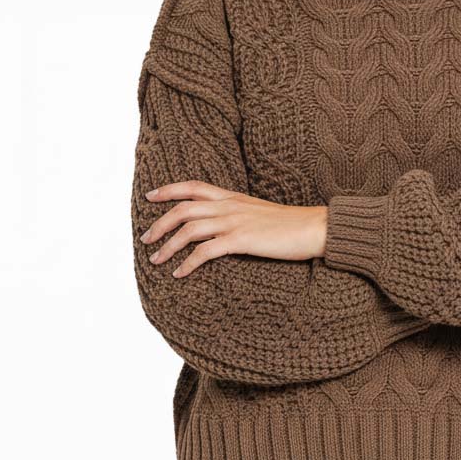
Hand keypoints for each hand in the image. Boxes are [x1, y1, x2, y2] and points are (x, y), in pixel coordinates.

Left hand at [140, 181, 327, 276]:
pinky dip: (188, 263)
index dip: (169, 190)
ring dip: (167, 245)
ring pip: (189, 229)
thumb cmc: (292, 225)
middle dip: (160, 223)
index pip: (193, 186)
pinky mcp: (241, 240)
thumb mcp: (260, 213)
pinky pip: (205, 251)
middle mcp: (230, 205)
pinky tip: (180, 273)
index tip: (150, 196)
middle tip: (146, 238)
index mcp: (233, 197)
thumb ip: (240, 215)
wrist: (315, 227)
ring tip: (155, 259)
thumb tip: (224, 228)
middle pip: (183, 208)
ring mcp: (234, 222)